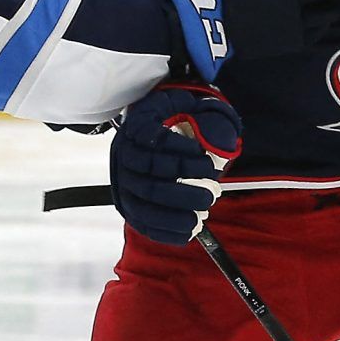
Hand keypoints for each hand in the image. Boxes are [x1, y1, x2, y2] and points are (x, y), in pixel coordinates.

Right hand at [111, 81, 241, 245]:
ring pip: (142, 204)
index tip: (202, 155)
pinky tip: (187, 231)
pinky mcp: (128, 202)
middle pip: (147, 179)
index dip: (176, 149)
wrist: (164, 128)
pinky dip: (164, 231)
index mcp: (138, 125)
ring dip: (173, 213)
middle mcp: (124, 153)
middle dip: (181, 191)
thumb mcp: (193, 109)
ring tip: (201, 214)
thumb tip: (216, 145)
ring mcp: (123, 181)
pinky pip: (140, 222)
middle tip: (210, 195)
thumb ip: (207, 122)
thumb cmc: (180, 119)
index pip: (150, 139)